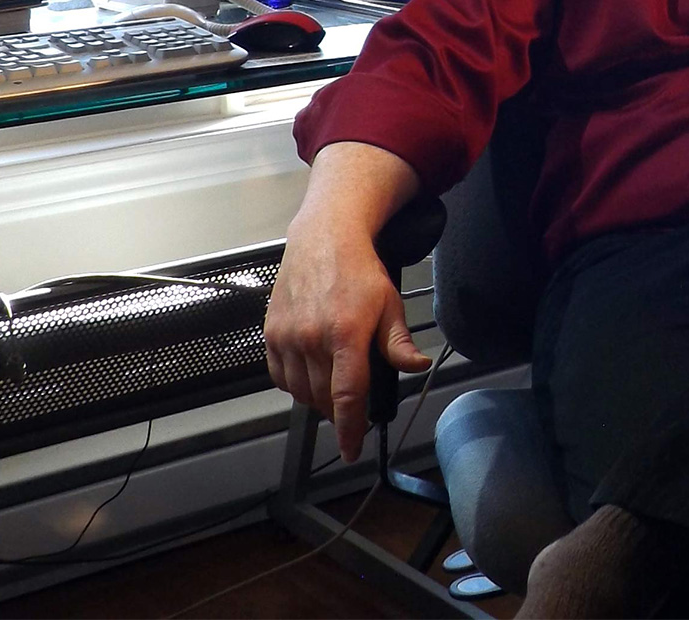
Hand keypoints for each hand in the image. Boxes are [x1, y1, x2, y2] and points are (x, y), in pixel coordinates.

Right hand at [263, 219, 431, 461]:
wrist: (323, 238)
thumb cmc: (359, 271)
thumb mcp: (389, 304)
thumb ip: (398, 343)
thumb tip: (417, 367)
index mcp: (345, 334)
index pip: (347, 396)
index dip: (349, 429)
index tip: (351, 450)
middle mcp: (311, 338)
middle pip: (323, 399)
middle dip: (338, 413)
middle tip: (352, 410)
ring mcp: (287, 336)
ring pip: (300, 392)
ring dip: (316, 401)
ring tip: (332, 391)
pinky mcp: (271, 333)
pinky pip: (279, 376)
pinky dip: (294, 385)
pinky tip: (309, 376)